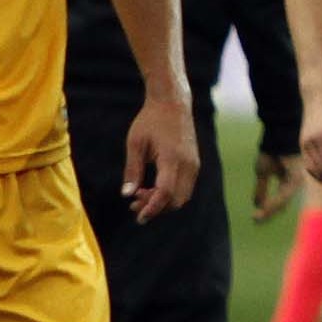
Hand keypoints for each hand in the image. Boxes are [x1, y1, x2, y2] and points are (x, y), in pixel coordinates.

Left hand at [121, 90, 199, 222]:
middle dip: (156, 208)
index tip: (139, 217)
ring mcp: (194, 165)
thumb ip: (132, 170)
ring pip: (182, 196)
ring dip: (163, 202)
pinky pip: (185, 188)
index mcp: (172, 158)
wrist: (173, 103)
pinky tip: (153, 188)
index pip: (165, 192)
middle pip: (176, 200)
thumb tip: (127, 195)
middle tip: (134, 205)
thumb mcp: (135, 143)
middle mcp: (187, 164)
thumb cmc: (150, 120)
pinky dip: (170, 194)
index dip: (152, 207)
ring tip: (141, 195)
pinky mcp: (194, 164)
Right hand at [251, 148, 299, 221]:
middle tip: (256, 220)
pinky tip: (264, 208)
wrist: (278, 137)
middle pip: (281, 205)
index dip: (267, 210)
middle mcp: (294, 184)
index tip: (255, 218)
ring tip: (258, 217)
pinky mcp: (295, 180)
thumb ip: (261, 189)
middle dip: (268, 213)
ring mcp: (296, 183)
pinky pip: (283, 195)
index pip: (279, 201)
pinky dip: (273, 202)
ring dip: (270, 210)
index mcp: (288, 182)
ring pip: (282, 202)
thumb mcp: (262, 172)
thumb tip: (257, 205)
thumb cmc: (271, 151)